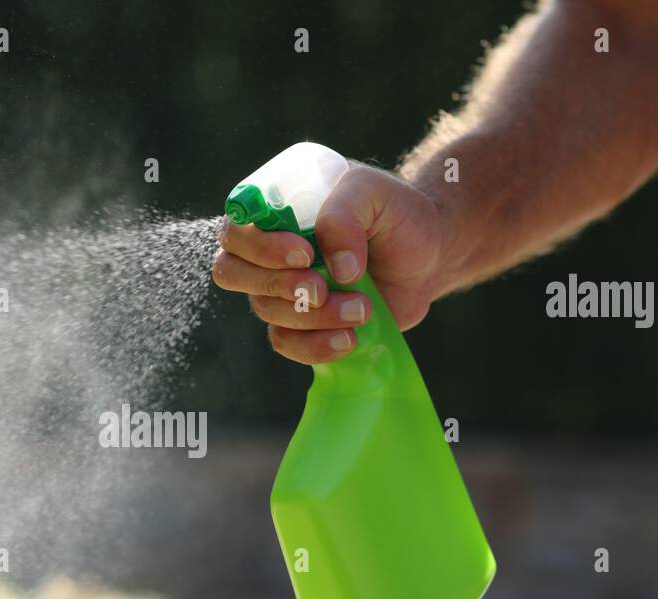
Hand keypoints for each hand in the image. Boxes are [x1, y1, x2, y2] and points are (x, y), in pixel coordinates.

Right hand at [211, 163, 445, 364]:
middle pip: (231, 272)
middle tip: (321, 289)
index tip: (305, 252)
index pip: (236, 228)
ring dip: (314, 316)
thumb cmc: (393, 214)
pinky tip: (349, 339)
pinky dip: (314, 346)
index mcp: (274, 210)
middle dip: (277, 285)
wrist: (427, 255)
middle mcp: (267, 251)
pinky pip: (285, 343)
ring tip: (362, 308)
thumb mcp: (372, 193)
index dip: (258, 246)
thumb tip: (335, 269)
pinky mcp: (301, 325)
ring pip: (266, 310)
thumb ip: (344, 215)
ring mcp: (281, 290)